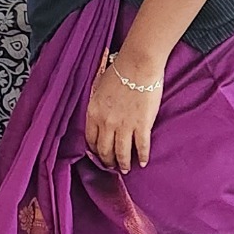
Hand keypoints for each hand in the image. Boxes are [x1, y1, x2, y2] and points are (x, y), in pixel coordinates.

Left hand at [85, 56, 162, 172]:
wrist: (138, 65)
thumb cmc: (119, 71)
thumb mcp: (98, 87)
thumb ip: (97, 104)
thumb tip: (99, 114)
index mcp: (94, 113)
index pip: (90, 139)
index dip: (94, 150)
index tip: (98, 155)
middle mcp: (106, 123)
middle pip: (104, 150)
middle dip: (107, 161)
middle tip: (112, 166)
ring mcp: (124, 126)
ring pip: (121, 153)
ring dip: (123, 164)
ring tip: (126, 169)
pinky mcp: (142, 125)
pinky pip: (141, 147)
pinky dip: (142, 157)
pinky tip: (142, 162)